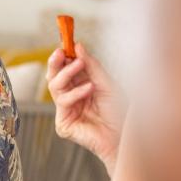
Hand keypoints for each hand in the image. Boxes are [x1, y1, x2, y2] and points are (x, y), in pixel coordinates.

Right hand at [47, 44, 123, 172]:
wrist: (127, 136)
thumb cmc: (120, 112)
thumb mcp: (108, 83)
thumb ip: (92, 66)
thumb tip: (78, 47)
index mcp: (81, 87)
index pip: (66, 69)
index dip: (64, 57)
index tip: (65, 44)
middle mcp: (71, 97)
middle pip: (54, 77)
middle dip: (56, 63)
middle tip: (60, 52)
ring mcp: (66, 110)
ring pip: (54, 87)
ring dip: (66, 74)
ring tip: (79, 65)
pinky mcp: (64, 124)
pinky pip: (62, 102)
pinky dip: (75, 93)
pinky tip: (89, 89)